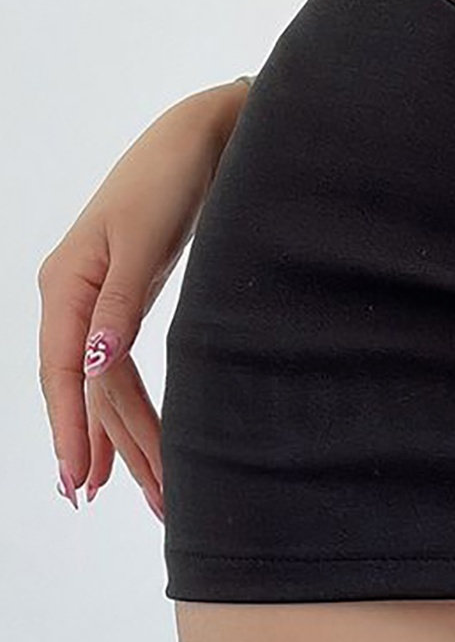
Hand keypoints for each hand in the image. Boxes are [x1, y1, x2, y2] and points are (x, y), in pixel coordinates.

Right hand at [37, 78, 251, 519]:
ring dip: (120, 440)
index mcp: (67, 283)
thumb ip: (120, 303)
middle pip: (85, 389)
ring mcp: (95, 303)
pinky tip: (124, 447)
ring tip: (140, 495)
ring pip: (103, 386)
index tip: (78, 479)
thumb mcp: (144, 238)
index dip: (71, 428)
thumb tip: (95, 363)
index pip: (65, 372)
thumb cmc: (169, 176)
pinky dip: (123, 411)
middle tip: (119, 503)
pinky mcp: (122, 304)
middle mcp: (73, 298)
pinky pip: (117, 371)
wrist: (201, 138)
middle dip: (103, 448)